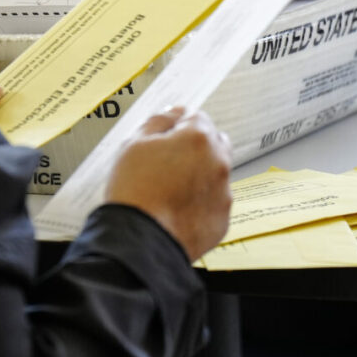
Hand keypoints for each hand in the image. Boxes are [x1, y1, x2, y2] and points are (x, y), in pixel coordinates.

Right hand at [104, 107, 232, 261]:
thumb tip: (172, 114)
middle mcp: (218, 164)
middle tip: (167, 159)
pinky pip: (213, 202)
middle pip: (213, 142)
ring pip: (215, 174)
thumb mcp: (133, 145)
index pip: (196, 116)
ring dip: (198, 175)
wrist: (140, 242)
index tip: (165, 132)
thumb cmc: (134, 193)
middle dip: (194, 146)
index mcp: (198, 139)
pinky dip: (200, 202)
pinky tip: (175, 208)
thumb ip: (157, 121)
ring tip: (168, 189)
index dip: (177, 123)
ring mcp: (223, 194)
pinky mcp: (221, 220)